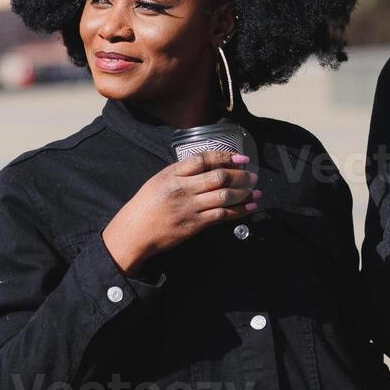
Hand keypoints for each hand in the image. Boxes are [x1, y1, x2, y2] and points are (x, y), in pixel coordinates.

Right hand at [102, 151, 258, 274]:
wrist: (134, 232)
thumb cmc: (146, 205)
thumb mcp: (159, 181)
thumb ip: (182, 172)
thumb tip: (210, 165)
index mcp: (172, 174)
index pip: (203, 159)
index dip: (225, 156)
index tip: (241, 157)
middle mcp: (182, 189)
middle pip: (218, 177)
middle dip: (240, 176)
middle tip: (252, 175)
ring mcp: (189, 207)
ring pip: (224, 196)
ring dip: (243, 193)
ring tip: (255, 190)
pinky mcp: (194, 224)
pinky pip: (221, 215)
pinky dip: (238, 211)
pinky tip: (249, 207)